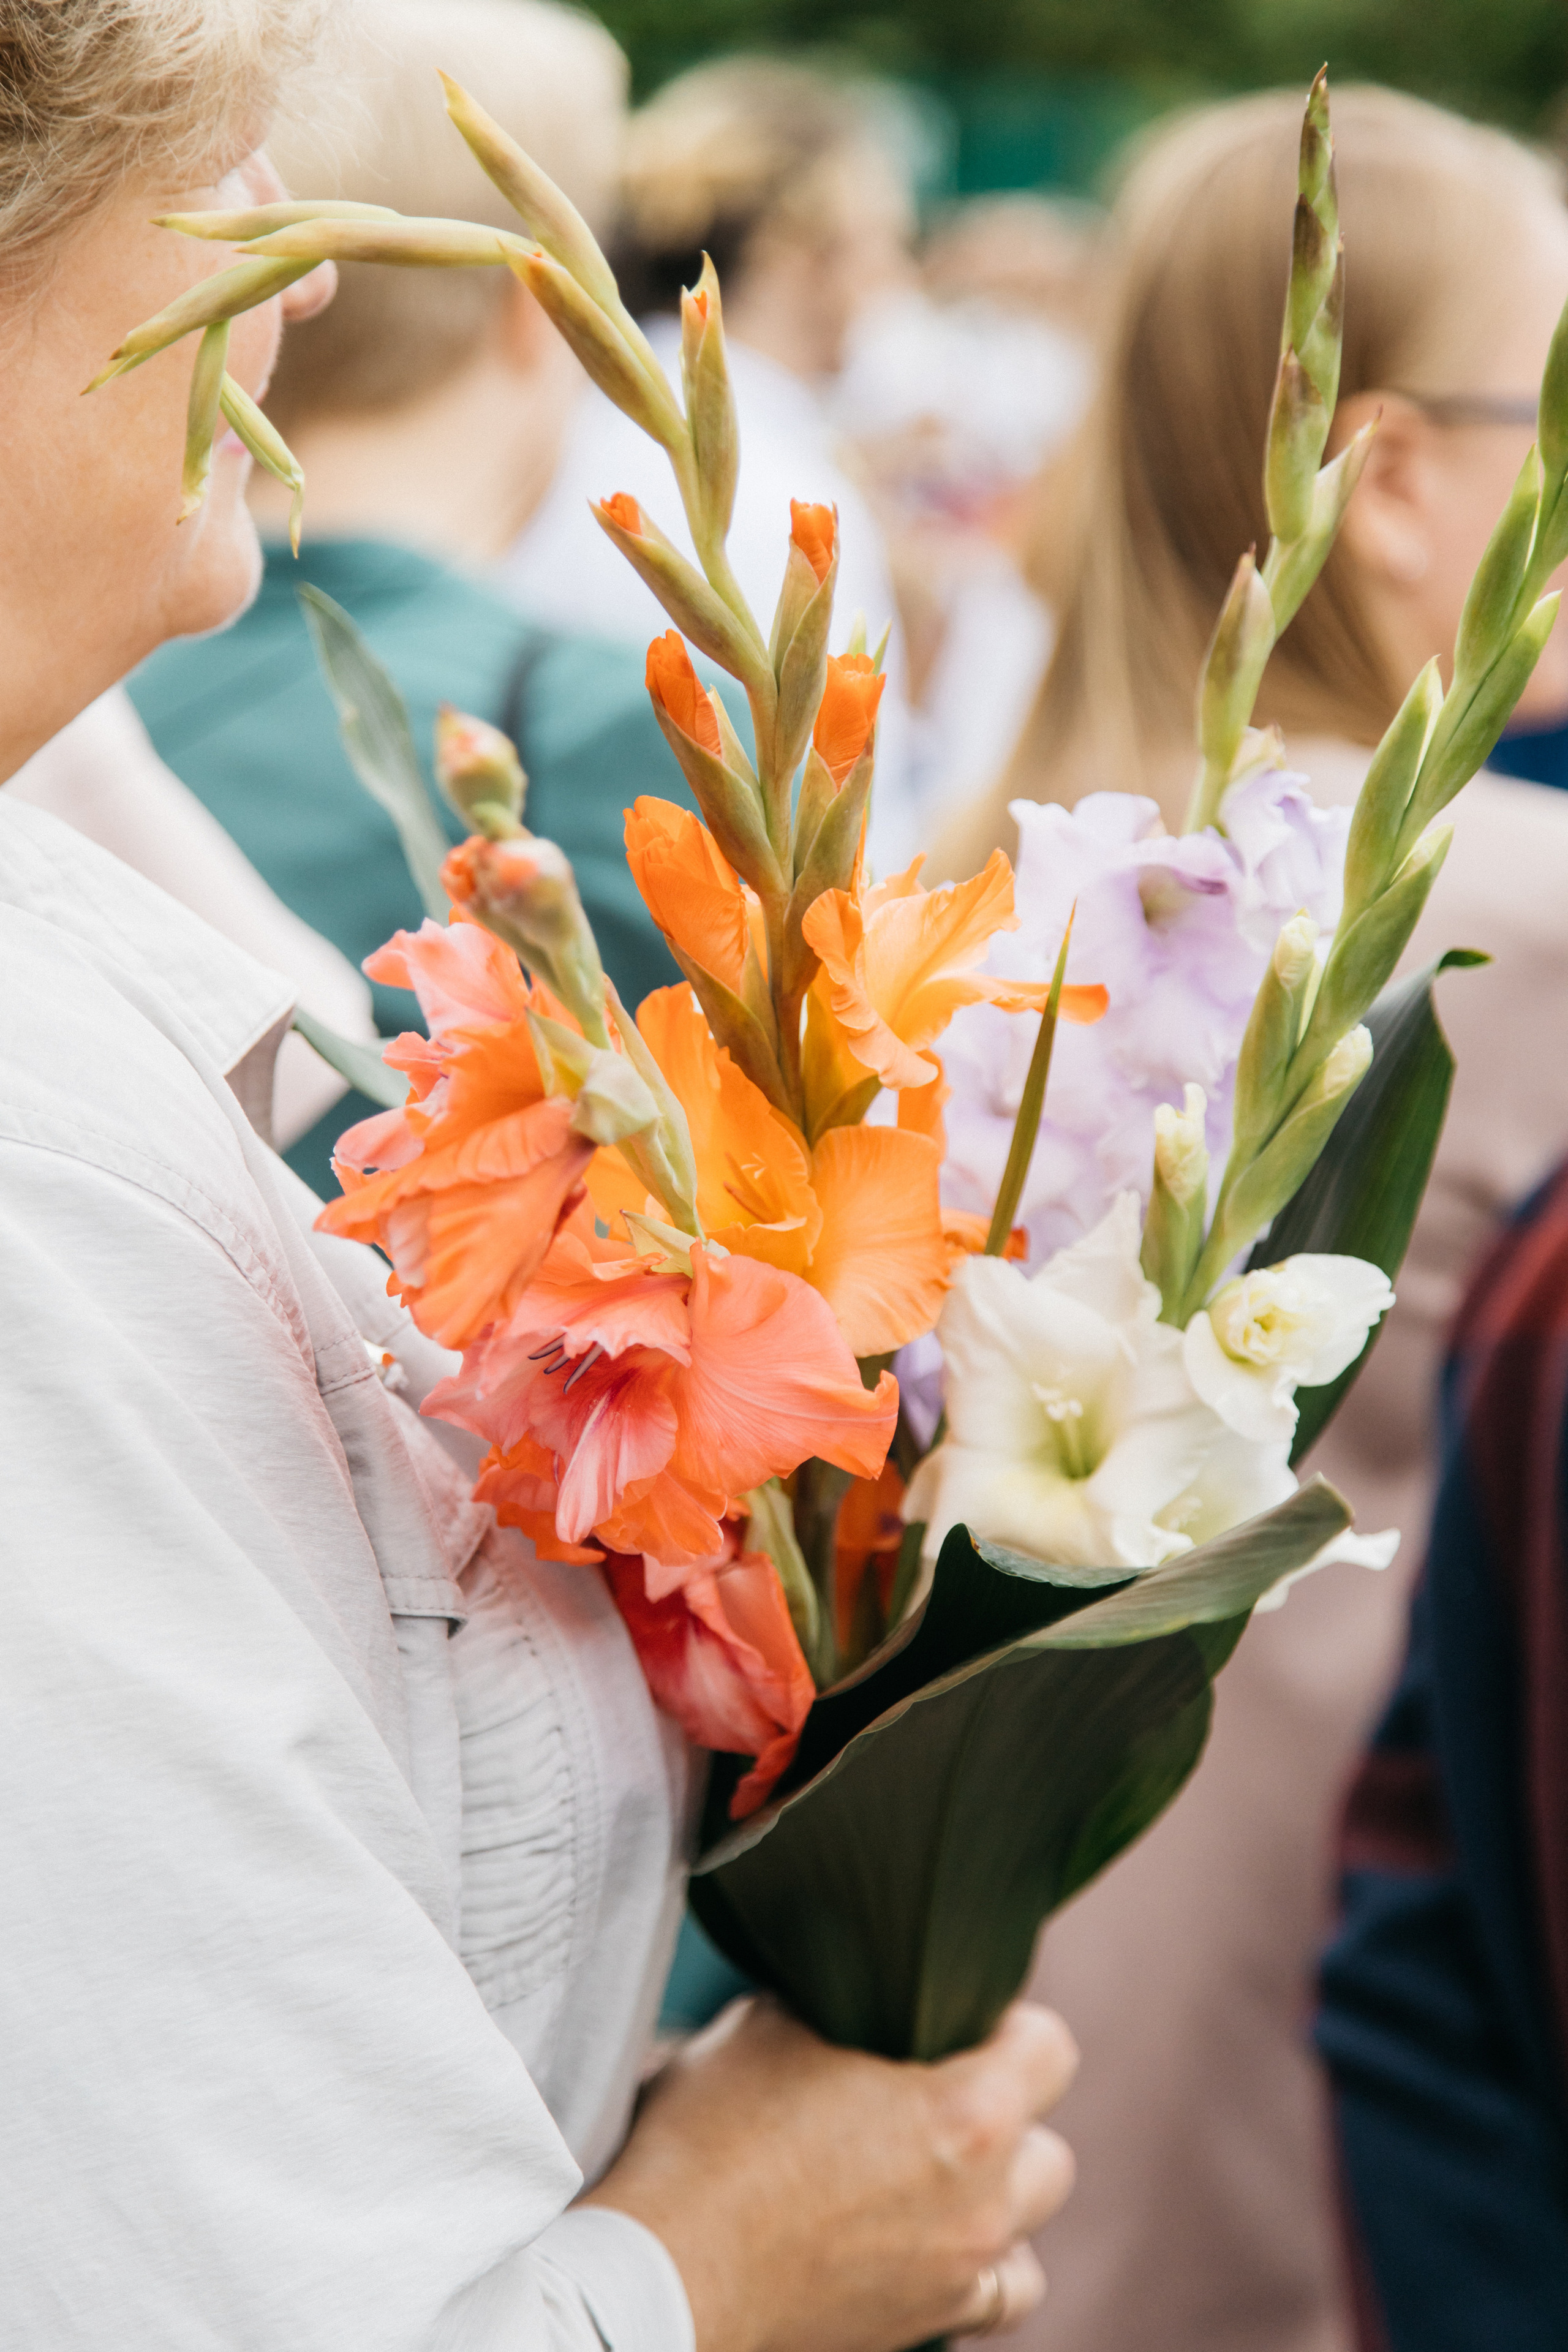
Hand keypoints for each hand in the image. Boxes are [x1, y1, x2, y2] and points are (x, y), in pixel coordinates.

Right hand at [583, 1997, 1076, 2351]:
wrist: (659, 2276)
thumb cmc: (708, 2145)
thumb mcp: (764, 2027)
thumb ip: (832, 2005)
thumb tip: (842, 1993)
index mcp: (966, 2114)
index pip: (1051, 2047)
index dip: (1008, 2022)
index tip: (955, 2019)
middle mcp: (984, 2202)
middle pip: (1049, 2149)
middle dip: (1008, 2117)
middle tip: (938, 2096)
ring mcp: (959, 2273)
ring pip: (1027, 2228)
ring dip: (997, 2197)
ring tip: (935, 2172)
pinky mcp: (924, 2327)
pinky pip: (994, 2295)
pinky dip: (976, 2265)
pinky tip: (925, 2236)